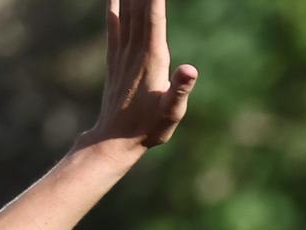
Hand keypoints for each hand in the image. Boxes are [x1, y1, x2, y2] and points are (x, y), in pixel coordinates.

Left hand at [84, 0, 198, 153]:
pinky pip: (114, 26)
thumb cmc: (149, 129)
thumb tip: (192, 70)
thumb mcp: (171, 113)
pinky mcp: (115, 60)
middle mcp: (135, 50)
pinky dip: (113, 7)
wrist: (115, 140)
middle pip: (138, 7)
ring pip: (125, 12)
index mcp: (152, 58)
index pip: (154, 17)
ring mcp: (123, 54)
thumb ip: (180, 90)